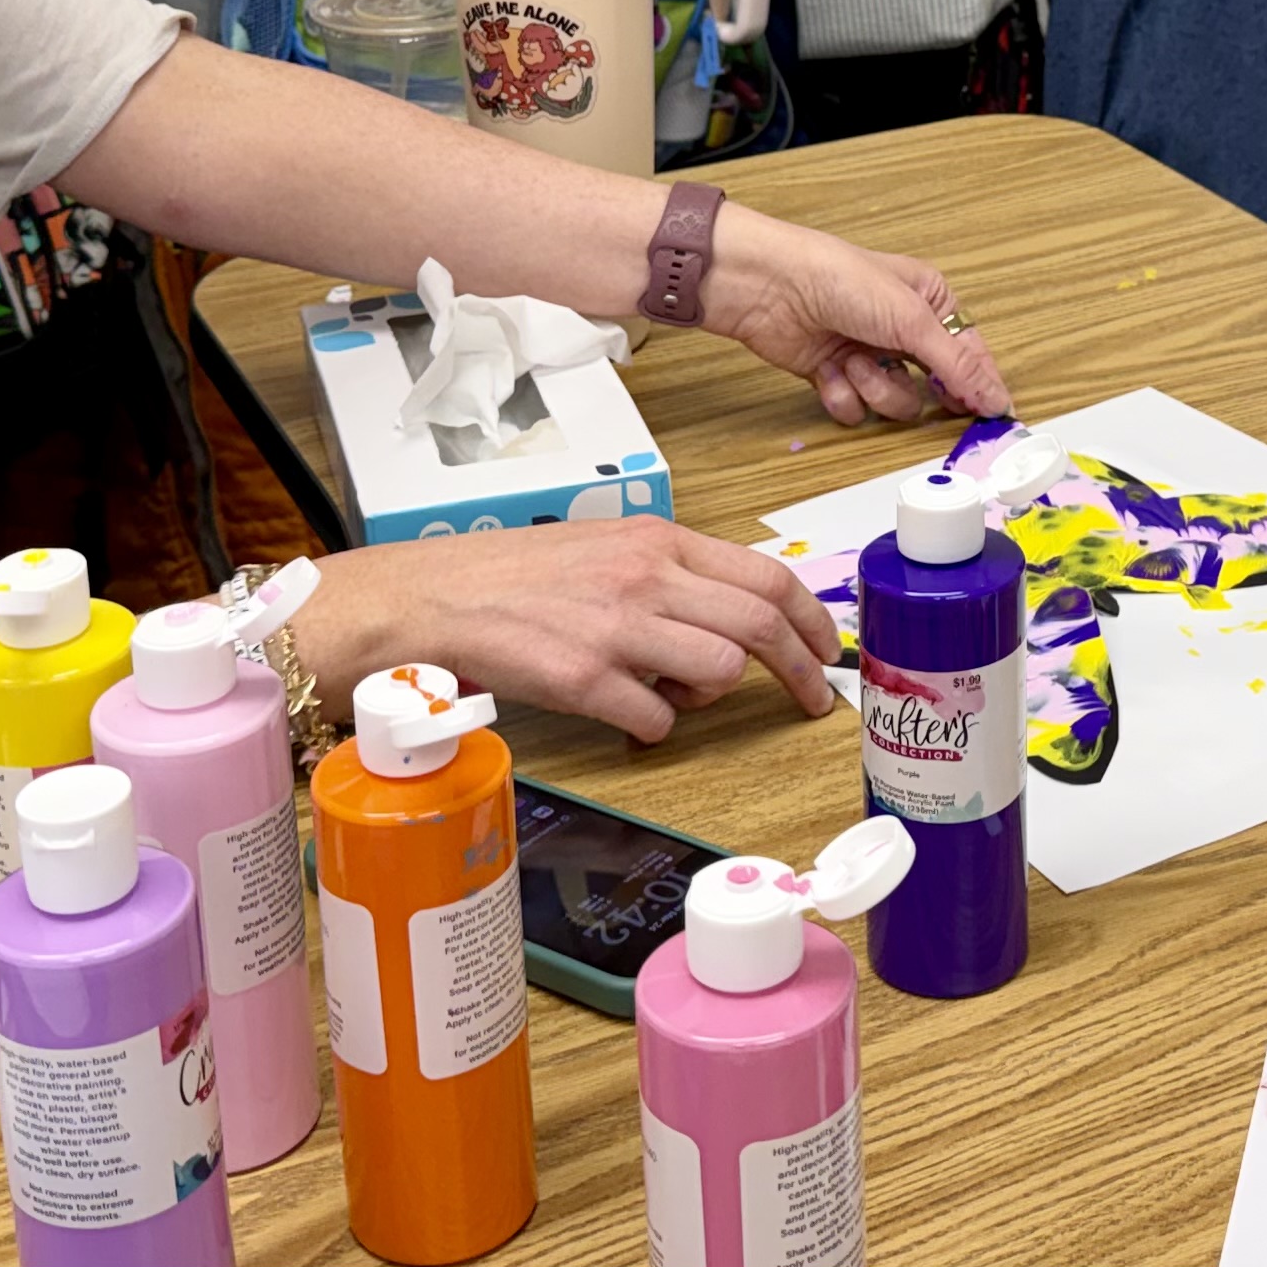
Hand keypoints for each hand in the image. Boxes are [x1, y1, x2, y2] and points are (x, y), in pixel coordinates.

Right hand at [294, 517, 845, 742]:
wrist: (436, 596)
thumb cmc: (516, 576)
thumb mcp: (606, 550)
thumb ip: (669, 575)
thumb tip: (730, 620)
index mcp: (656, 540)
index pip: (766, 573)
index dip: (813, 619)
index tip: (829, 651)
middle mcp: (645, 576)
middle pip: (761, 622)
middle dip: (802, 670)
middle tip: (812, 701)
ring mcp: (616, 628)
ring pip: (718, 671)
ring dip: (711, 697)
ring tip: (676, 695)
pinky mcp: (583, 678)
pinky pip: (655, 720)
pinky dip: (654, 727)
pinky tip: (626, 713)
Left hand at [704, 210, 1011, 426]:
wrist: (770, 287)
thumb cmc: (840, 280)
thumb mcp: (911, 320)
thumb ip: (958, 365)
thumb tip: (998, 398)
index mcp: (930, 303)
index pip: (968, 354)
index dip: (977, 385)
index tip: (989, 413)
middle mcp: (901, 331)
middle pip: (933, 386)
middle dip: (915, 386)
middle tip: (902, 376)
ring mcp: (869, 354)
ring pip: (895, 403)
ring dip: (874, 387)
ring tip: (852, 360)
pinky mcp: (836, 375)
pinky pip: (855, 409)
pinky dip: (842, 393)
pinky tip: (826, 368)